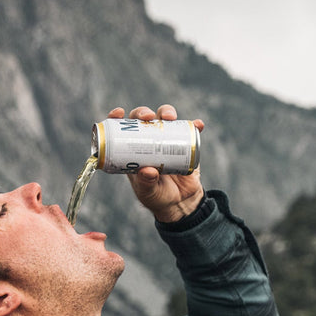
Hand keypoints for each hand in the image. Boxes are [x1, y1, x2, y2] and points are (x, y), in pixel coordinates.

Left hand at [107, 104, 204, 222]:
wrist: (181, 203)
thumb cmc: (158, 197)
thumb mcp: (148, 192)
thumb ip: (146, 183)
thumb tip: (148, 171)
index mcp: (133, 151)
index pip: (122, 130)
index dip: (117, 119)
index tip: (119, 113)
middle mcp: (148, 141)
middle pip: (143, 120)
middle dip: (143, 113)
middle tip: (148, 117)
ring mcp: (167, 140)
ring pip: (164, 119)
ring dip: (166, 112)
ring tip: (170, 118)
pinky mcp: (185, 144)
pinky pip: (190, 130)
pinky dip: (194, 125)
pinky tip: (198, 125)